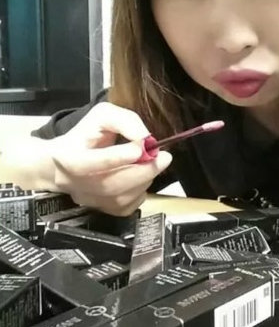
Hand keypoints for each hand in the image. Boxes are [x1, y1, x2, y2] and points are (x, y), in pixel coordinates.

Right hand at [47, 102, 171, 215]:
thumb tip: (144, 137)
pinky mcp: (101, 210)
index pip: (88, 163)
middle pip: (109, 185)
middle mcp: (74, 184)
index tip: (140, 149)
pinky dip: (141, 191)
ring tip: (153, 163)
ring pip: (120, 198)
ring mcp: (87, 201)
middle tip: (164, 157)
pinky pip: (127, 206)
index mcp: (67, 157)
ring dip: (144, 179)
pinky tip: (142, 176)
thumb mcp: (103, 115)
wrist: (66, 161)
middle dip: (142, 171)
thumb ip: (124, 121)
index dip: (115, 158)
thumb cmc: (86, 135)